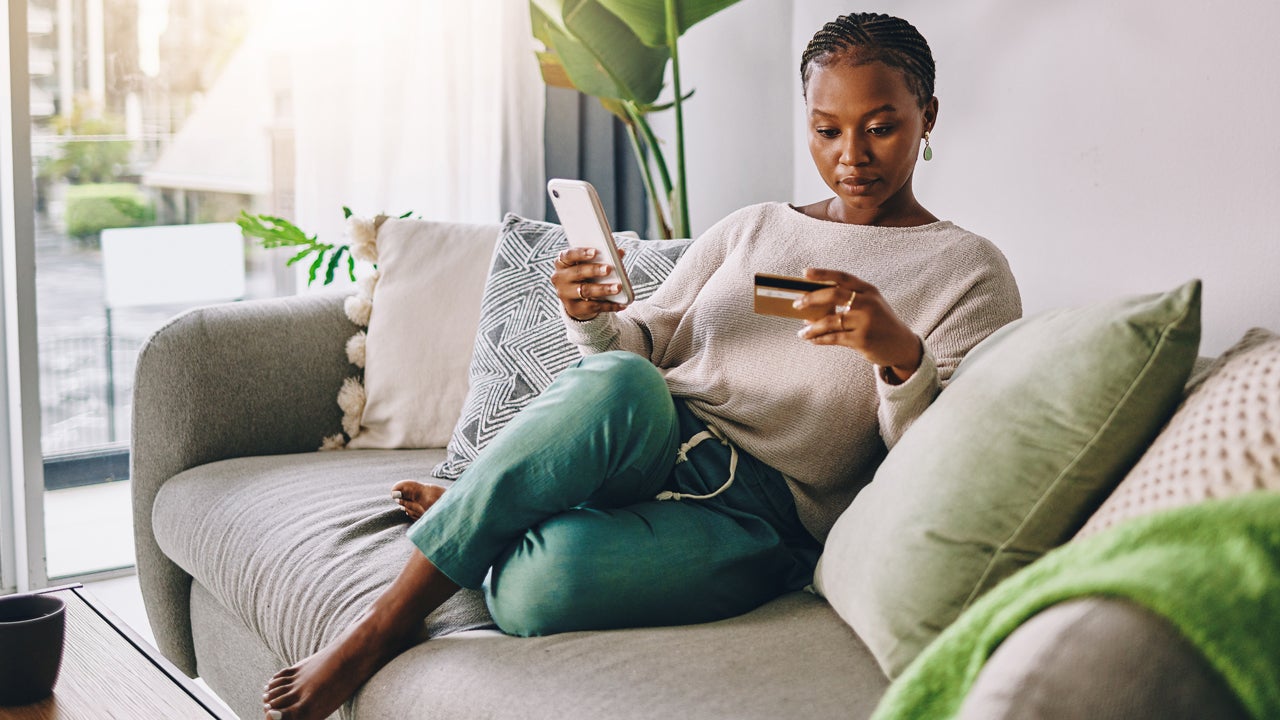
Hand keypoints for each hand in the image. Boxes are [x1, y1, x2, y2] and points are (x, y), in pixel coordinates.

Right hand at [551, 247, 627, 320]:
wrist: (576, 299)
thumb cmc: (585, 276)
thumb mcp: (589, 265)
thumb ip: (603, 257)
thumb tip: (621, 252)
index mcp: (562, 263)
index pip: (568, 255)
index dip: (581, 253)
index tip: (595, 252)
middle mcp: (560, 278)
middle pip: (577, 272)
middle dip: (594, 270)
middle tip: (608, 269)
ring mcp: (565, 294)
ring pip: (585, 291)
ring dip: (603, 289)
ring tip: (618, 287)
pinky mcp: (573, 308)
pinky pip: (593, 306)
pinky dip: (609, 305)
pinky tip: (621, 304)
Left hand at [793, 268, 922, 382]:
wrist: (902, 346)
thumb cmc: (880, 324)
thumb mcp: (870, 307)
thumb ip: (847, 303)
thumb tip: (811, 310)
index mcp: (869, 291)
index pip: (843, 277)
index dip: (823, 273)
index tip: (805, 272)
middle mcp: (868, 303)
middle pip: (834, 294)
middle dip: (811, 298)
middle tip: (797, 304)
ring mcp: (866, 321)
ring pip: (830, 320)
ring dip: (812, 327)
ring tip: (802, 332)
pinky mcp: (862, 339)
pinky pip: (834, 338)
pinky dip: (820, 339)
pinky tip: (812, 339)